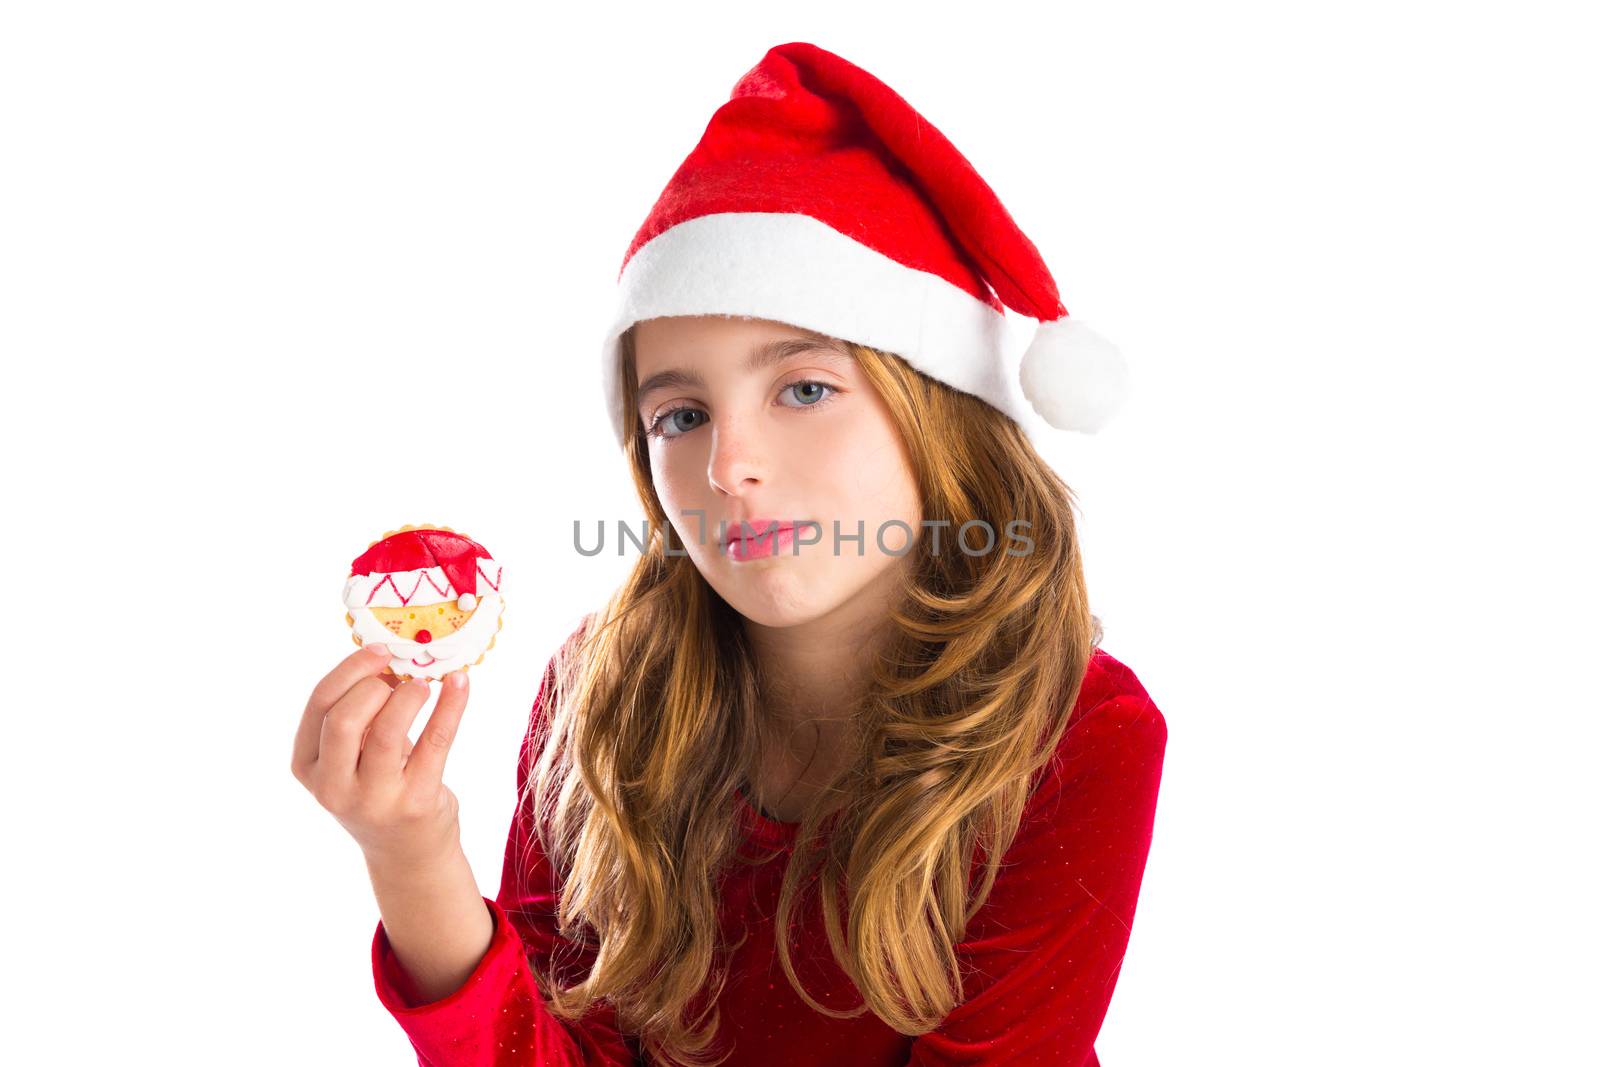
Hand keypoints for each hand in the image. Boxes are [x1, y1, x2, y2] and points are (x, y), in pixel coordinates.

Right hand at [291, 643, 471, 869]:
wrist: (408, 852)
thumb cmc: (379, 787)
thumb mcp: (351, 757)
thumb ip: (357, 716)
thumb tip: (390, 659)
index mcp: (308, 765)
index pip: (320, 704)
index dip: (350, 670)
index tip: (379, 650)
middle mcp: (333, 787)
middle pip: (344, 718)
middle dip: (373, 683)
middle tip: (400, 673)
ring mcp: (373, 799)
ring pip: (386, 731)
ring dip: (409, 696)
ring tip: (424, 685)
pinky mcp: (415, 802)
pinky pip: (435, 742)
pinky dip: (451, 705)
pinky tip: (460, 683)